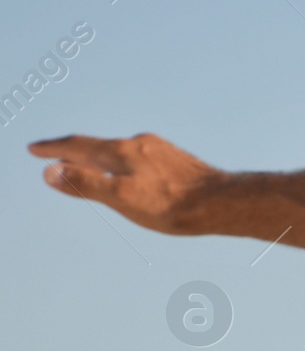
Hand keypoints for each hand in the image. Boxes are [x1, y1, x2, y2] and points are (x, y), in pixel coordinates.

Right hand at [27, 132, 220, 234]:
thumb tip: (51, 172)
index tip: (34, 150)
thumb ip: (87, 184)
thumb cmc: (174, 205)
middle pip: (98, 146)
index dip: (54, 150)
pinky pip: (140, 159)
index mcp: (122, 152)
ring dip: (99, 157)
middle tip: (53, 153)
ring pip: (120, 152)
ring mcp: (160, 151)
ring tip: (89, 163)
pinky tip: (133, 172)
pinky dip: (123, 163)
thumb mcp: (123, 198)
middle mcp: (140, 144)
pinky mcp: (177, 162)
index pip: (78, 146)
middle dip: (73, 151)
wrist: (225, 204)